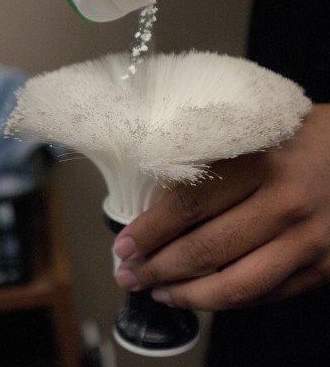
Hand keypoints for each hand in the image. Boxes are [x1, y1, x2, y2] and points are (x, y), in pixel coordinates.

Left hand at [114, 103, 329, 310]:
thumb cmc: (300, 138)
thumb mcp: (254, 132)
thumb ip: (210, 161)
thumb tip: (152, 200)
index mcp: (261, 163)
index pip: (189, 206)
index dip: (149, 232)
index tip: (123, 246)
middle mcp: (288, 204)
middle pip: (206, 250)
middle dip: (157, 269)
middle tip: (129, 275)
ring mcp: (310, 240)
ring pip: (235, 286)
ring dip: (187, 295)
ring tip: (157, 292)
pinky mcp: (325, 266)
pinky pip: (265, 295)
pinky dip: (226, 301)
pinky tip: (199, 296)